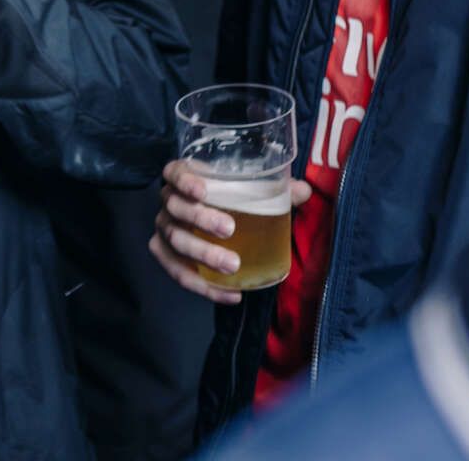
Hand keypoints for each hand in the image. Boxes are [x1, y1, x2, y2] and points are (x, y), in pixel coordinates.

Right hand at [148, 160, 311, 304]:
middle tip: (230, 229)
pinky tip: (230, 294)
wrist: (210, 225)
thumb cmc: (229, 201)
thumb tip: (304, 190)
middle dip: (201, 218)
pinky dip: (203, 286)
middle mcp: (169, 202)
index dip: (185, 180)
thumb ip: (274, 189)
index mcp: (183, 179)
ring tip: (233, 265)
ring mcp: (165, 229)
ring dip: (203, 254)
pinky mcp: (166, 257)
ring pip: (175, 241)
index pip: (174, 173)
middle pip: (176, 208)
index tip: (203, 190)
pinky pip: (178, 273)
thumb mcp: (248, 191)